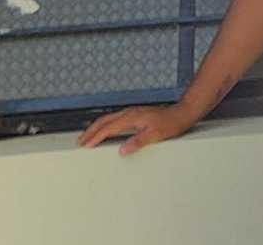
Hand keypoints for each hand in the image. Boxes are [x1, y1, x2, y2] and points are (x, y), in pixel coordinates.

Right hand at [78, 100, 202, 153]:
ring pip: (108, 118)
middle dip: (90, 130)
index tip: (86, 144)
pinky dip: (105, 124)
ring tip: (88, 135)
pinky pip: (114, 118)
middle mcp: (129, 113)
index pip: (108, 128)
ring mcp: (131, 112)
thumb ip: (137, 142)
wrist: (181, 113)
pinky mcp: (134, 114)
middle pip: (104, 121)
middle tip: (80, 140)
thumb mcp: (154, 135)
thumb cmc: (170, 123)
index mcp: (131, 117)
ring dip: (96, 127)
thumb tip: (122, 149)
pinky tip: (105, 129)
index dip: (96, 137)